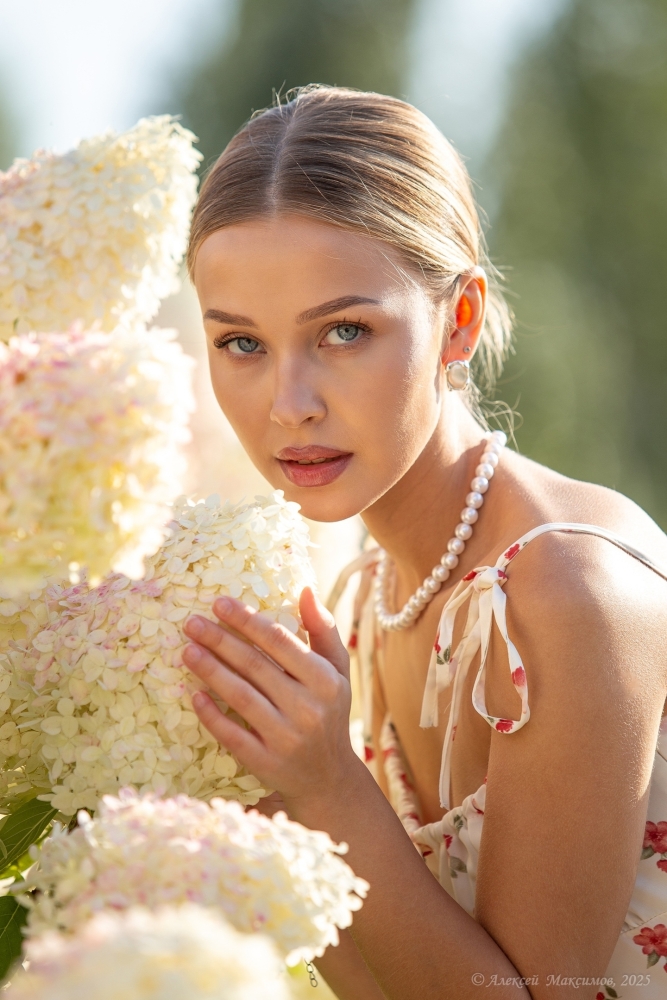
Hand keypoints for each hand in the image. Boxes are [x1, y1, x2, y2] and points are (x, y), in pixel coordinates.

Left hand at [182, 588, 358, 809]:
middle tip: (192, 622)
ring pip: (240, 696)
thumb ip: (323, 629)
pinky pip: (232, 734)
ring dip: (210, 671)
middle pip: (255, 665)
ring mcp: (286, 737)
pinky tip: (193, 694)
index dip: (247, 620)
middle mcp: (308, 708)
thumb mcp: (336, 670)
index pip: (279, 641)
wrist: (328, 777)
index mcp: (325, 680)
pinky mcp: (265, 762)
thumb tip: (304, 589)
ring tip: (187, 650)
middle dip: (220, 640)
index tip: (219, 603)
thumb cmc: (328, 710)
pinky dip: (211, 714)